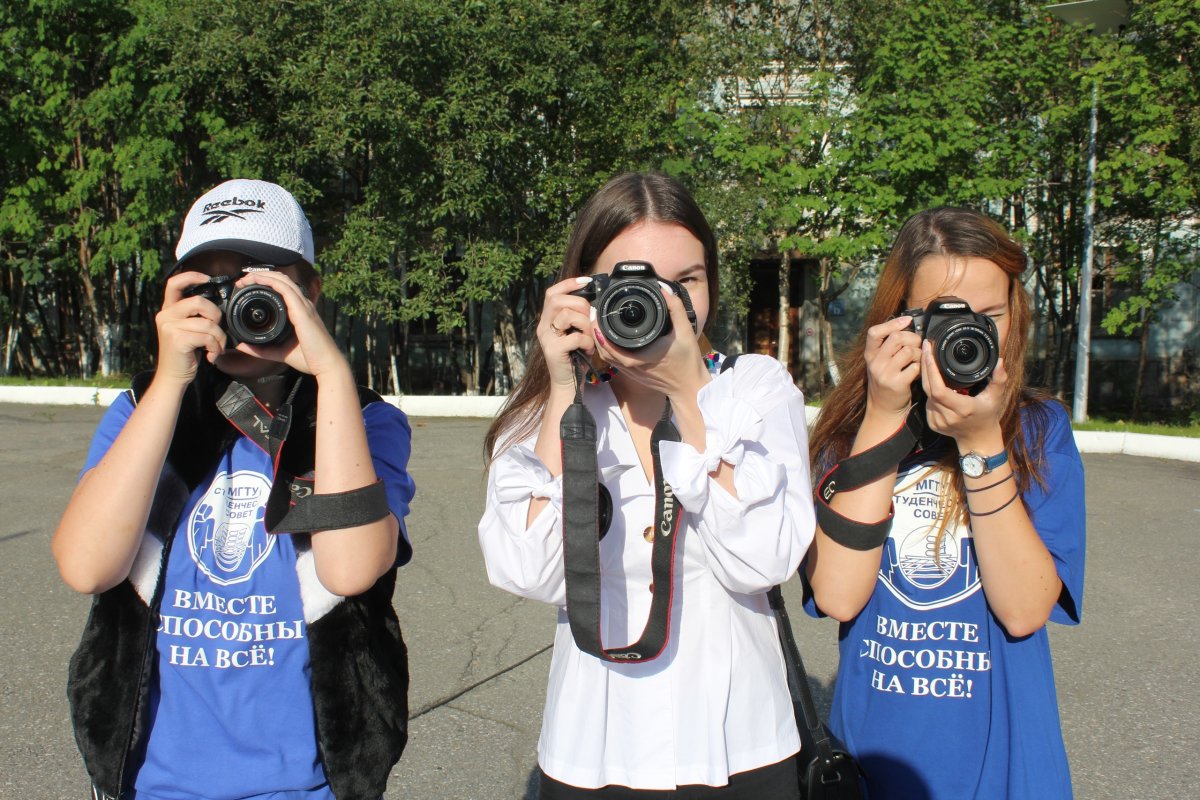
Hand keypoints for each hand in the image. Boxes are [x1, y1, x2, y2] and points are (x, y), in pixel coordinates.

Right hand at [153, 272, 227, 387]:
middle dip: (216, 316)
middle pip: (199, 301)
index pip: (174, 283)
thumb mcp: (186, 329)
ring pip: (208, 323)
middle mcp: (166, 315)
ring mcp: (170, 327)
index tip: (207, 278)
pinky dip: (216, 348)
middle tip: (217, 330)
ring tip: (216, 348)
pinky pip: (208, 337)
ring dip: (219, 338)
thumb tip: (217, 306)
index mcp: (168, 309)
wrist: (173, 377)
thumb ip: (194, 315)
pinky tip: (211, 356)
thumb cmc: (185, 353)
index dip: (192, 276)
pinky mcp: (178, 340)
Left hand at [231, 270, 346, 378]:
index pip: (283, 288)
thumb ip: (260, 349)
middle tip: (242, 280)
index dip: (266, 282)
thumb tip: (241, 345)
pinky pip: (285, 289)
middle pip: (282, 280)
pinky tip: (258, 280)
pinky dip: (270, 281)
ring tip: (246, 277)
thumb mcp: (279, 352)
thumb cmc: (309, 358)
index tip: (247, 287)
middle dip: (261, 275)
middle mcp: (303, 305)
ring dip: (263, 275)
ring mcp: (304, 306)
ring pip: (283, 280)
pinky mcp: (302, 310)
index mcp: (300, 311)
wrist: (326, 365)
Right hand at [538, 276, 596, 390]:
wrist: (569, 384)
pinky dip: (586, 342)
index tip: (587, 281)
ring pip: (566, 315)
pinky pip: (575, 337)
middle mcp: (543, 327)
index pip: (552, 293)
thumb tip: (594, 301)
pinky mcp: (553, 351)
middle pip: (558, 300)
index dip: (568, 284)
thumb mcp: (576, 333)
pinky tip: (588, 349)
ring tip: (590, 337)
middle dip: (580, 304)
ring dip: (585, 324)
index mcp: (548, 320)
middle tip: (590, 319)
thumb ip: (579, 317)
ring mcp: (546, 339)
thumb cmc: (576, 357)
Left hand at [593, 282, 707, 401]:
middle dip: (596, 334)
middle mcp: (634, 366)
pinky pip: (614, 362)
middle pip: (604, 352)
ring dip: (600, 342)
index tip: (597, 317)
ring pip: (607, 359)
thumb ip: (676, 309)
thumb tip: (665, 291)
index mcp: (644, 356)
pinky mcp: (633, 375)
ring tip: (598, 324)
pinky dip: (607, 350)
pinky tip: (607, 339)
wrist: (689, 386)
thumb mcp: (686, 331)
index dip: (601, 334)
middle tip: (594, 316)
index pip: (613, 348)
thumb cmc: (688, 361)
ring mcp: (632, 372)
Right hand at [863, 315, 922, 417]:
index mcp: (869, 355)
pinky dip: (920, 367)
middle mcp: (874, 363)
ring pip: (908, 351)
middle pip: (896, 338)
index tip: (907, 320)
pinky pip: (915, 366)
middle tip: (918, 343)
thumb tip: (907, 324)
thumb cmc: (885, 380)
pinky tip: (917, 371)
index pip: (874, 333)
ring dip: (919, 353)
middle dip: (912, 338)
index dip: (892, 323)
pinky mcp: (897, 383)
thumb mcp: (879, 362)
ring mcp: (885, 373)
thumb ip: (887, 346)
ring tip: (918, 359)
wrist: (883, 408)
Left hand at [921, 341, 1007, 450]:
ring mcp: (937, 421)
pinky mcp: (932, 423)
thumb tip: (999, 361)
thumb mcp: (996, 397)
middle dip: (925, 366)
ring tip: (929, 359)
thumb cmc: (988, 416)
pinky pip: (927, 402)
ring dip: (926, 377)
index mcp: (961, 409)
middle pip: (928, 388)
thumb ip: (1000, 379)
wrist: (978, 439)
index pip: (939, 389)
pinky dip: (929, 390)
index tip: (930, 353)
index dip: (931, 371)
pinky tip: (932, 379)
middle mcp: (946, 416)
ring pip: (926, 394)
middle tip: (926, 347)